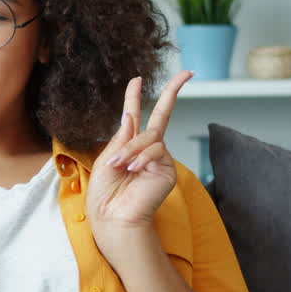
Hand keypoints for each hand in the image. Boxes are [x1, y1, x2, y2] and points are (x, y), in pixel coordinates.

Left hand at [86, 70, 190, 240]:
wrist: (112, 217)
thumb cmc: (104, 194)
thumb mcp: (106, 159)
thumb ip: (121, 137)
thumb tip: (130, 114)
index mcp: (128, 146)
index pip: (135, 116)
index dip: (135, 97)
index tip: (137, 79)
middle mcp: (147, 150)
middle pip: (162, 116)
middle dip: (173, 92)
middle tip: (186, 73)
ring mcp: (159, 159)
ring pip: (151, 137)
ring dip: (131, 149)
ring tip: (119, 166)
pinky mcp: (167, 170)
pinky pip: (156, 151)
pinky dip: (141, 158)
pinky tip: (133, 170)